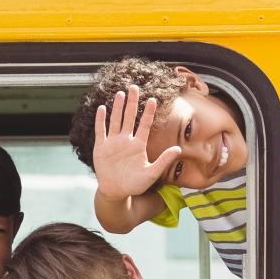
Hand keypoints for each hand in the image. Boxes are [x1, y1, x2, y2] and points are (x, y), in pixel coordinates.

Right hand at [93, 84, 182, 199]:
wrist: (116, 191)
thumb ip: (164, 160)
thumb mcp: (152, 173)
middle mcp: (126, 141)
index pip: (144, 125)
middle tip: (134, 87)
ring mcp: (113, 143)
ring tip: (120, 93)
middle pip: (129, 117)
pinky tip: (102, 108)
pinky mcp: (101, 148)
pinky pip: (100, 131)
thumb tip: (179, 149)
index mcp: (138, 145)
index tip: (153, 99)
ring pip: (115, 121)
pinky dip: (101, 120)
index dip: (148, 112)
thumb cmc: (135, 184)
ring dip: (117, 107)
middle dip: (132, 102)